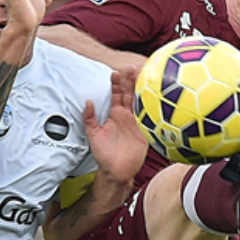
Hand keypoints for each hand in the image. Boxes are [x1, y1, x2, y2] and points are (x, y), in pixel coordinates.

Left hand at [83, 66, 146, 182]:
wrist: (116, 171)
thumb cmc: (104, 154)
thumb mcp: (93, 135)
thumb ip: (89, 118)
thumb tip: (87, 101)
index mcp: (115, 114)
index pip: (116, 94)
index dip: (116, 83)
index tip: (115, 73)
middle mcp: (127, 115)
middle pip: (130, 94)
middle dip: (131, 81)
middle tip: (132, 68)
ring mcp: (137, 122)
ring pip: (140, 102)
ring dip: (141, 90)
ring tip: (143, 77)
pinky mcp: (145, 131)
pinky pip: (148, 117)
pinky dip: (150, 107)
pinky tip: (152, 97)